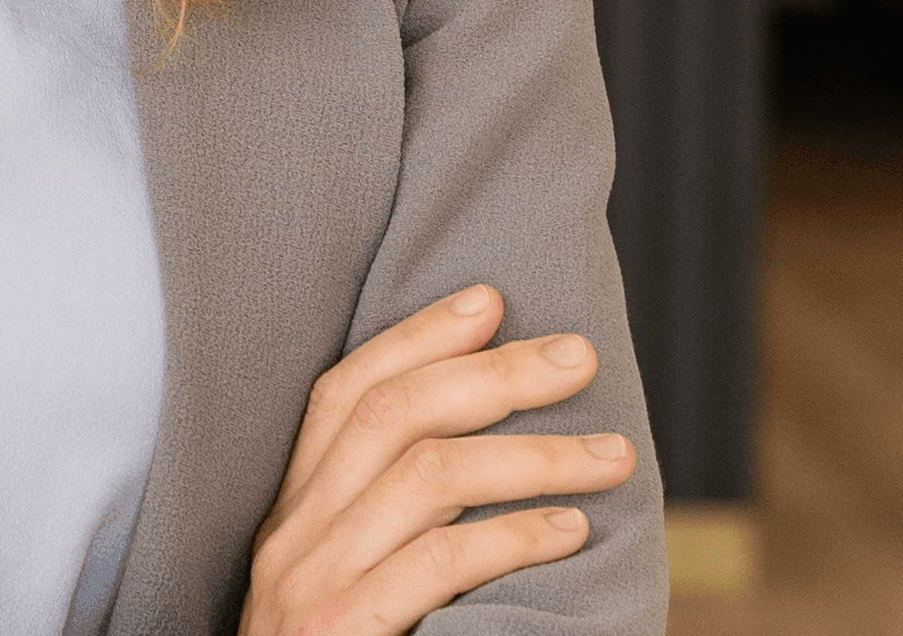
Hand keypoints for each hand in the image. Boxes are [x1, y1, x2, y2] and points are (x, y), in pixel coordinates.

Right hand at [237, 284, 637, 635]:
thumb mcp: (346, 600)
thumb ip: (392, 539)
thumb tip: (489, 467)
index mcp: (291, 518)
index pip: (345, 393)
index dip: (416, 337)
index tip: (490, 299)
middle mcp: (291, 538)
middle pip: (389, 416)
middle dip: (489, 373)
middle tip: (578, 357)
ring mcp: (310, 587)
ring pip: (422, 477)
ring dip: (528, 454)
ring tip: (611, 455)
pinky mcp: (340, 634)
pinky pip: (435, 566)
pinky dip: (509, 537)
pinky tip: (570, 530)